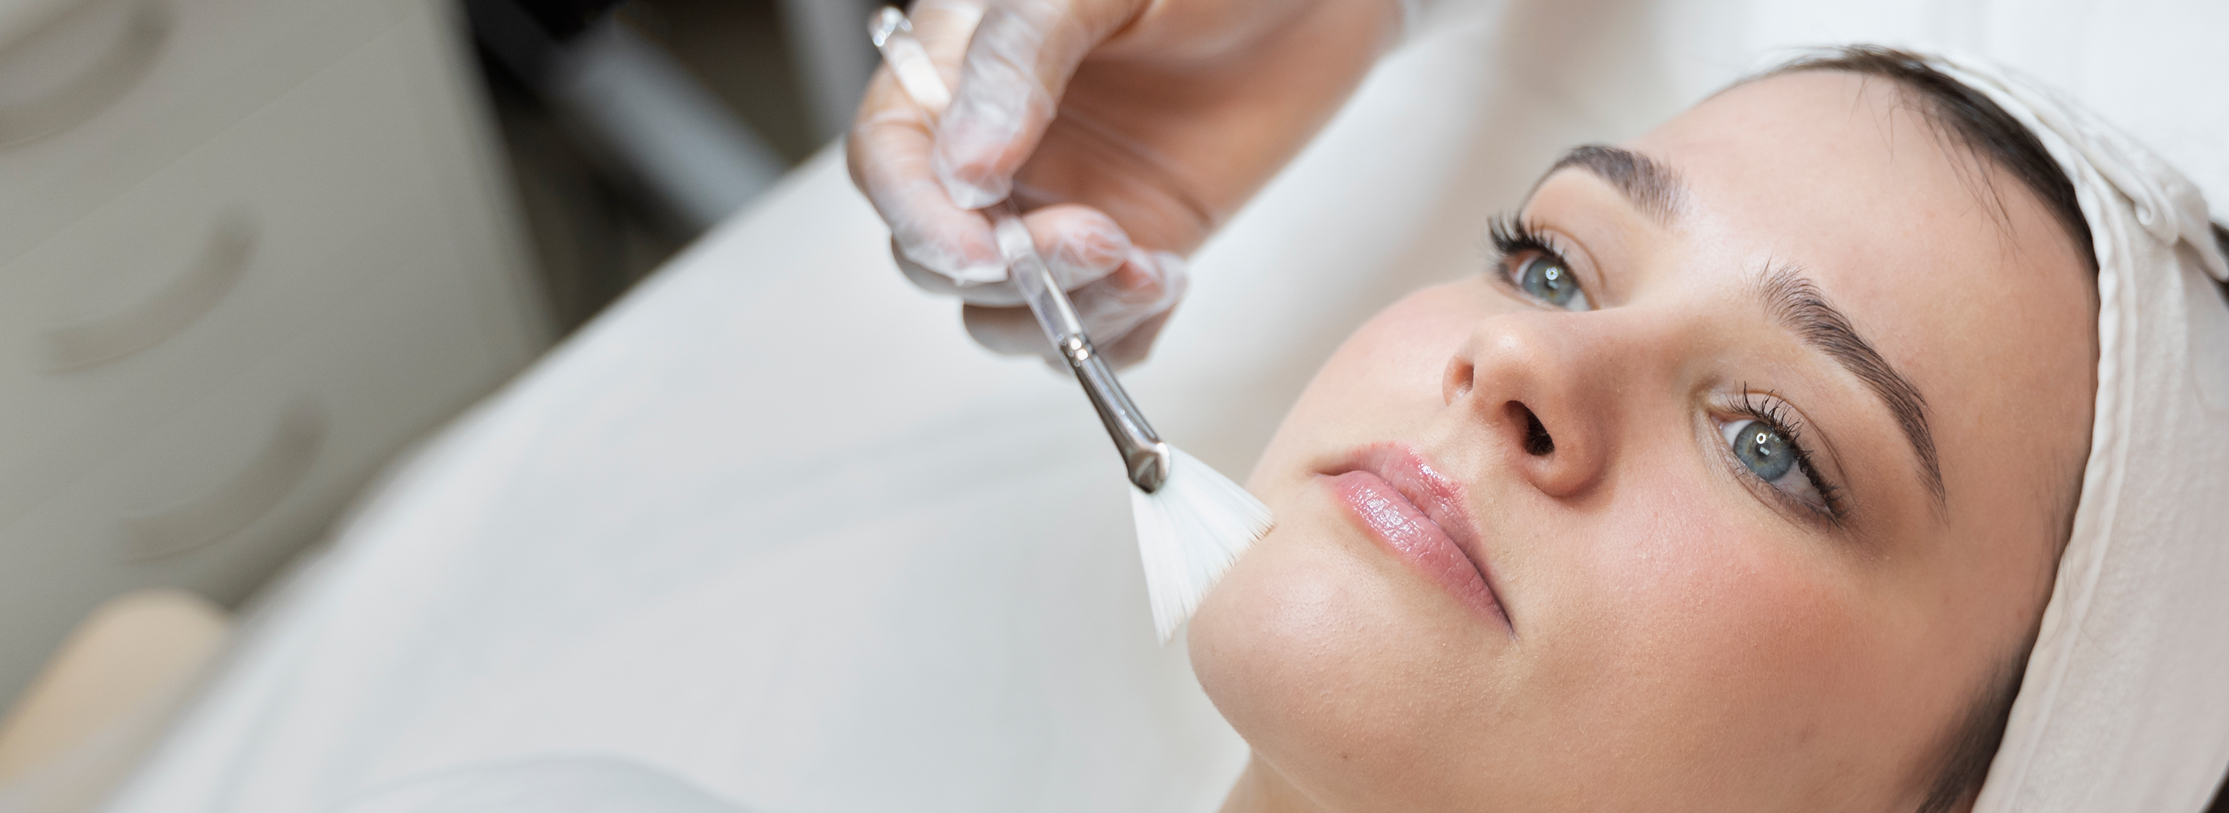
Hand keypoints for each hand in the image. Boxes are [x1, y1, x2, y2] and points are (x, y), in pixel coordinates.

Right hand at [848, 0, 1401, 366]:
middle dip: (1012, 273)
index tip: (984, 251)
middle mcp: (999, 149)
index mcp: (959, 70)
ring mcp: (1064, 204)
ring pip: (1010, 312)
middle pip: (942, 255)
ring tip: (1146, 268)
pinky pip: (1097, 329)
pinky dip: (1122, 336)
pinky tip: (1169, 281)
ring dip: (1068, 317)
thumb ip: (1019, 59)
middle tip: (1100, 238)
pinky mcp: (1135, 244)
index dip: (920, 220)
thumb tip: (962, 168)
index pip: (890, 164)